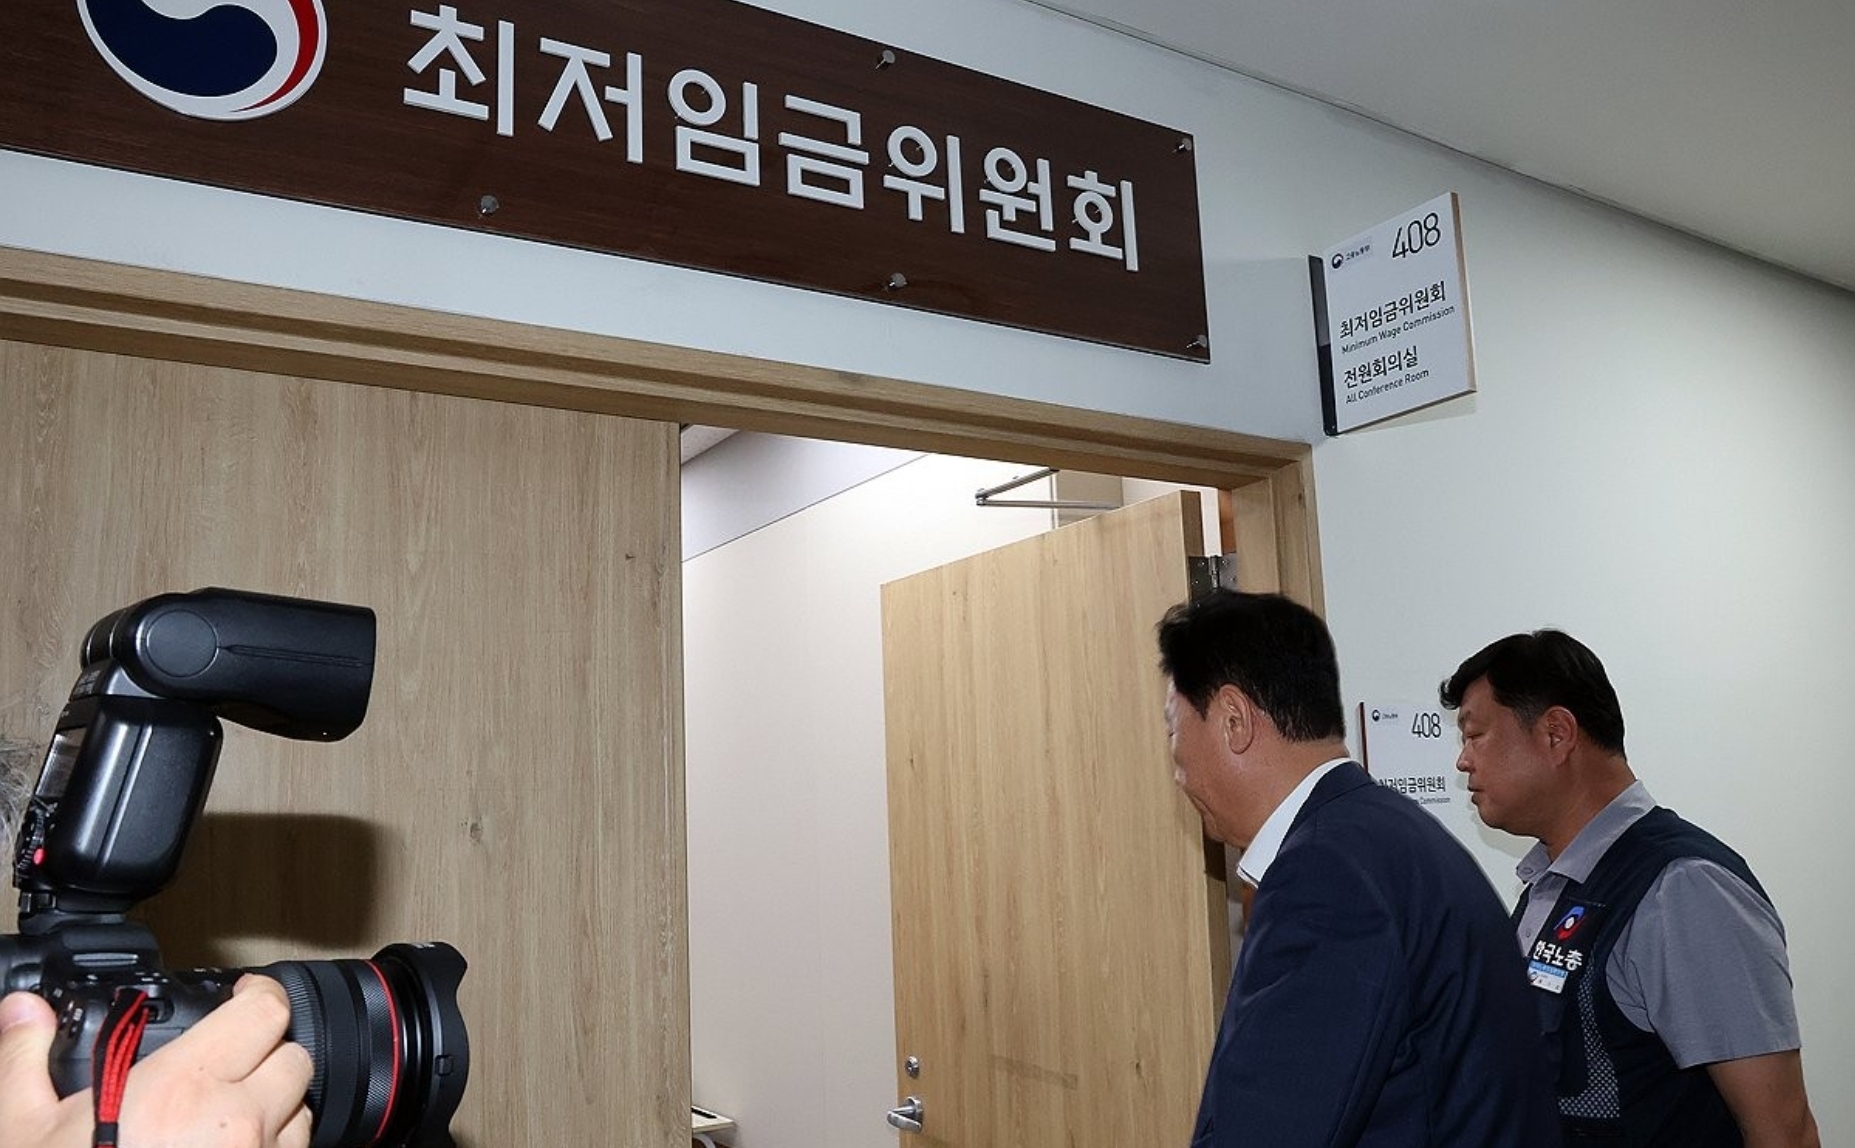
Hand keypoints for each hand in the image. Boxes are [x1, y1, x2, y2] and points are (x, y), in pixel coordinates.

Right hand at [0, 975, 312, 1147]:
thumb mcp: (21, 1131)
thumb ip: (26, 1060)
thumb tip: (23, 1011)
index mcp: (183, 1086)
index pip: (264, 1012)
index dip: (257, 998)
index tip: (244, 997)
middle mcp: (237, 1122)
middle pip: (293, 1059)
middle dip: (266, 1056)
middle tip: (226, 1067)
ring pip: (301, 1114)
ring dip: (274, 1110)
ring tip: (220, 1123)